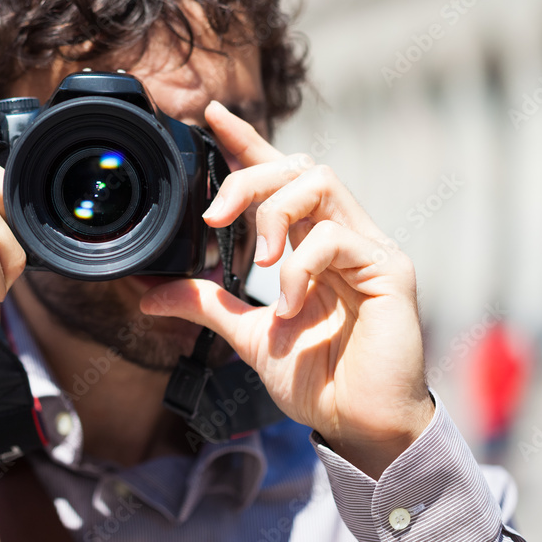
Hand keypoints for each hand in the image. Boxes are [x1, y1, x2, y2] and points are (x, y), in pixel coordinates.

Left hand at [141, 102, 433, 478]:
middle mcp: (343, 235)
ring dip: (275, 213)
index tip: (211, 116)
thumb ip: (208, 306)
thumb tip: (151, 293)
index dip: (248, 142)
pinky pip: (337, 240)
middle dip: (249, 180)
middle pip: (298, 166)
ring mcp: (369, 249)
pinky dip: (301, 267)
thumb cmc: (318, 377)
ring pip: (321, 183)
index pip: (281, 177)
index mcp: (311, 244)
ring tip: (261, 261)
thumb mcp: (250, 336)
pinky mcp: (390, 271)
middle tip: (215, 218)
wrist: (359, 425)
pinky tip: (291, 305)